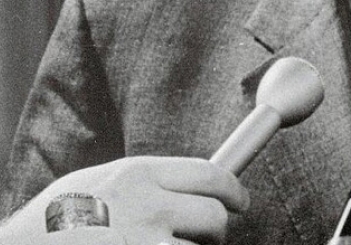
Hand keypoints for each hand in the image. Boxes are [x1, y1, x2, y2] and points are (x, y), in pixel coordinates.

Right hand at [1, 157, 248, 244]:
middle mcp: (147, 207)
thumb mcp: (93, 184)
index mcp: (137, 175)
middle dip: (217, 230)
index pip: (210, 175)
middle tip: (209, 238)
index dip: (232, 190)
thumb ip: (139, 183)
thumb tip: (185, 187)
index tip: (239, 201)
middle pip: (214, 215)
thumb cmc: (49, 226)